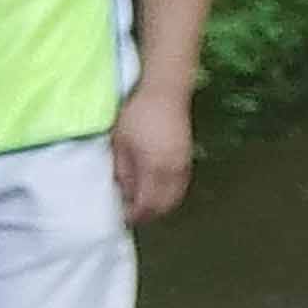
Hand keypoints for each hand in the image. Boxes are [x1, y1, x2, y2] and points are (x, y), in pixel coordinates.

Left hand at [109, 83, 194, 222]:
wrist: (166, 91)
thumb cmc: (138, 113)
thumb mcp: (120, 141)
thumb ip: (122, 169)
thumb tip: (123, 190)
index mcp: (153, 168)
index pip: (146, 204)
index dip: (134, 214)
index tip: (122, 216)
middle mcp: (172, 171)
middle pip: (164, 205)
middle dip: (148, 214)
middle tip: (133, 214)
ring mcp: (183, 164)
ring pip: (175, 197)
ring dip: (161, 206)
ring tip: (145, 204)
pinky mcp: (187, 157)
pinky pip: (181, 186)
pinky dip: (170, 195)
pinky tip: (159, 190)